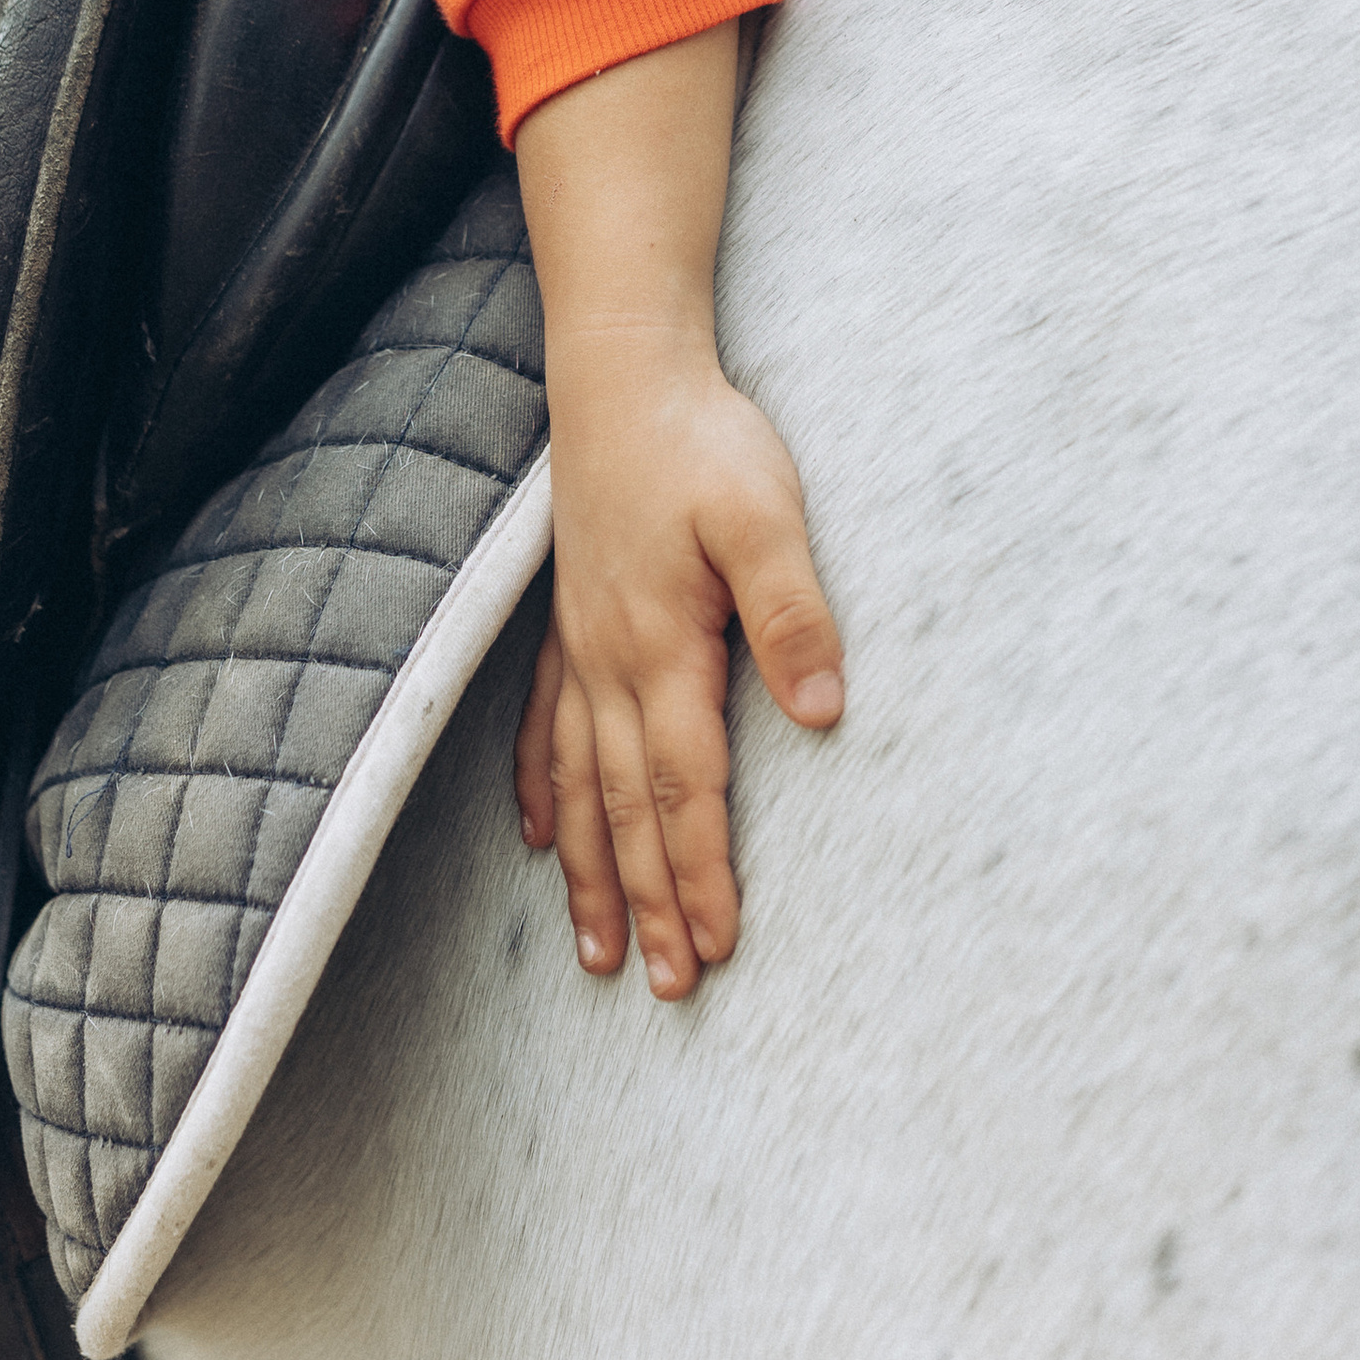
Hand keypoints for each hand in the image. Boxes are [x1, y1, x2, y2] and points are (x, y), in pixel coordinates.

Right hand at [508, 21, 841, 1002]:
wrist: (623, 372)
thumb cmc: (703, 440)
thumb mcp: (767, 515)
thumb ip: (792, 614)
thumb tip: (822, 714)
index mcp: (663, 649)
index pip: (685, 790)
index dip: (698, 874)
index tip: (713, 948)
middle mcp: (609, 663)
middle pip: (625, 809)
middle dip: (645, 902)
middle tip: (662, 987)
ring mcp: (578, 645)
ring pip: (579, 786)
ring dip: (588, 872)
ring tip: (592, 953)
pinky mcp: (568, 621)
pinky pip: (543, 728)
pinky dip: (542, 791)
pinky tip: (537, 834)